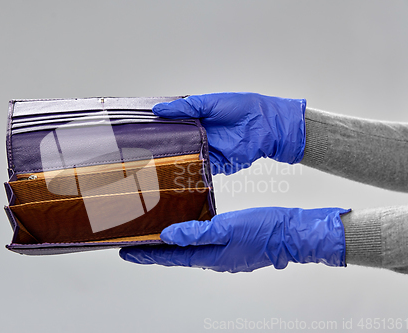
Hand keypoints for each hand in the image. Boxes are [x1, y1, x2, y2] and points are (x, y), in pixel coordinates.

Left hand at [119, 207, 348, 272]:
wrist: (294, 233)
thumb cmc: (264, 230)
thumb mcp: (227, 228)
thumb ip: (196, 233)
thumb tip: (168, 237)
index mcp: (210, 257)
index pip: (169, 258)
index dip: (145, 255)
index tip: (125, 252)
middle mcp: (215, 259)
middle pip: (177, 256)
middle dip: (155, 251)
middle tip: (136, 243)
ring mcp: (226, 255)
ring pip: (191, 250)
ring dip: (172, 244)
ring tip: (157, 235)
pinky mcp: (234, 247)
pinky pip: (205, 244)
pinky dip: (191, 238)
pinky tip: (191, 229)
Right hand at [153, 92, 305, 174]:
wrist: (265, 124)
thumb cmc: (241, 107)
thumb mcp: (209, 102)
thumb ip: (184, 107)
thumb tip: (159, 109)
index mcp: (197, 120)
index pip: (173, 126)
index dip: (160, 129)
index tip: (142, 131)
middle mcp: (200, 136)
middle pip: (178, 144)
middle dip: (165, 148)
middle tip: (146, 151)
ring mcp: (208, 151)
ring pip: (188, 159)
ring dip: (178, 161)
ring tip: (158, 163)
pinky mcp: (218, 164)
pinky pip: (202, 170)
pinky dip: (192, 171)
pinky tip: (180, 171)